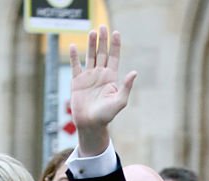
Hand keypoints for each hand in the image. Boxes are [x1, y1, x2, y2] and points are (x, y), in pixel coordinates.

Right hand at [69, 26, 136, 154]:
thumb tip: (134, 72)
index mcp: (111, 78)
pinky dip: (74, 56)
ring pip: (90, 56)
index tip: (116, 33)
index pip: (114, 57)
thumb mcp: (119, 102)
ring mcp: (88, 77)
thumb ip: (126, 87)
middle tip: (102, 27)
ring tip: (92, 32)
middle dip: (103, 40)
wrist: (90, 125)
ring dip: (91, 44)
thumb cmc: (106, 116)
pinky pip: (75, 66)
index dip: (115, 45)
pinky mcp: (77, 82)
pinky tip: (74, 46)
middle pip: (102, 53)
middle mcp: (100, 75)